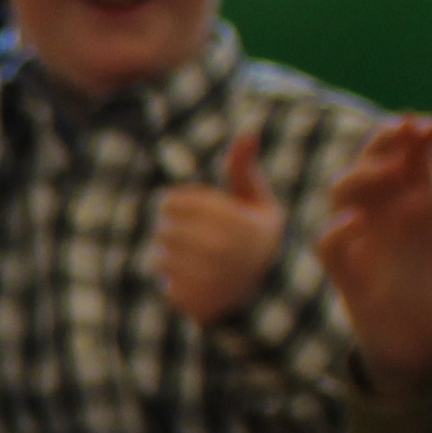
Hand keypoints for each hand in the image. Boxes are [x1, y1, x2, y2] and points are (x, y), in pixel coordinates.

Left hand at [155, 133, 290, 326]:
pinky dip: (177, 282)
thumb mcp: (259, 204)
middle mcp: (217, 247)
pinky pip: (165, 282)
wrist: (270, 299)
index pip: (171, 203)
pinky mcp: (193, 299)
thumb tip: (248, 133)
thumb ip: (244, 169)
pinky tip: (199, 282)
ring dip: (174, 258)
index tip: (198, 218)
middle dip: (177, 232)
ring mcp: (204, 276)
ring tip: (201, 263)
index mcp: (232, 219)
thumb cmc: (259, 242)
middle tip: (200, 242)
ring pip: (161, 255)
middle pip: (163, 229)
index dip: (180, 208)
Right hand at [314, 114, 431, 394]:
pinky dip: (337, 231)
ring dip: (363, 174)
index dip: (419, 134)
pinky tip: (357, 225)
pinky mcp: (346, 270)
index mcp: (424, 202)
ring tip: (391, 173)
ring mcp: (364, 238)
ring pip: (344, 190)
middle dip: (384, 140)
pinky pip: (329, 243)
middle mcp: (389, 212)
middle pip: (373, 160)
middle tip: (404, 132)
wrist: (431, 349)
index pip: (414, 155)